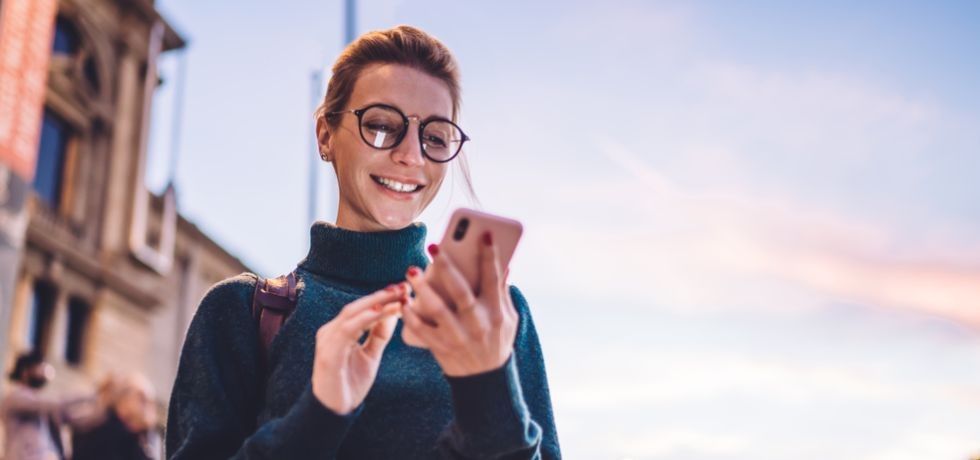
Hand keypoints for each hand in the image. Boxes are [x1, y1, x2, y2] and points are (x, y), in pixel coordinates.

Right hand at [311, 284, 404, 413]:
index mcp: (340, 331)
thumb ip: (379, 335)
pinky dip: (365, 319)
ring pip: (352, 313)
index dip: (383, 298)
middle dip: (382, 295)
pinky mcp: (328, 353)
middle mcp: (331, 331)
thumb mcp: (370, 356)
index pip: (362, 308)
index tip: (404, 290)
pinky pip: (348, 330)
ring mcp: (327, 341)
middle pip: (358, 306)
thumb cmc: (350, 383)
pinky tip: (381, 312)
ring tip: (397, 296)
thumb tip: (393, 312)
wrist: (334, 412)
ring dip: (376, 303)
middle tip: (403, 287)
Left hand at [401, 232, 517, 376]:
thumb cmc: (498, 341)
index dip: (490, 256)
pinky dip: (410, 315)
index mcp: (496, 312)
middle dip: (448, 267)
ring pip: (438, 309)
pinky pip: (421, 330)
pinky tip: (403, 300)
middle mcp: (478, 324)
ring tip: (412, 269)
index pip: (494, 279)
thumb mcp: (509, 319)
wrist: (486, 381)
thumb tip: (506, 264)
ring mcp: (458, 337)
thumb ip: (503, 292)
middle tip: (434, 246)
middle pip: (461, 291)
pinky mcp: (441, 348)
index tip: (484, 234)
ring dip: (423, 288)